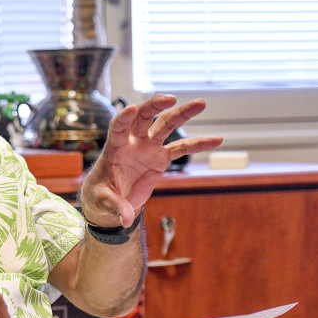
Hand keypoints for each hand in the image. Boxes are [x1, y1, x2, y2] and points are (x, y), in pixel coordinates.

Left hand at [80, 94, 222, 227]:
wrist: (110, 199)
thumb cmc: (100, 196)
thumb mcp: (103, 202)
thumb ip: (115, 206)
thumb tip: (126, 219)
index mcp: (114, 148)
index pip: (118, 128)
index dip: (123, 118)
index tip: (130, 108)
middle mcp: (132, 142)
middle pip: (143, 117)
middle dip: (155, 106)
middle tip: (170, 98)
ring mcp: (148, 147)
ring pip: (166, 125)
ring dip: (182, 113)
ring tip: (201, 103)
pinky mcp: (160, 158)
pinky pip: (181, 148)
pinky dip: (197, 144)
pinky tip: (217, 139)